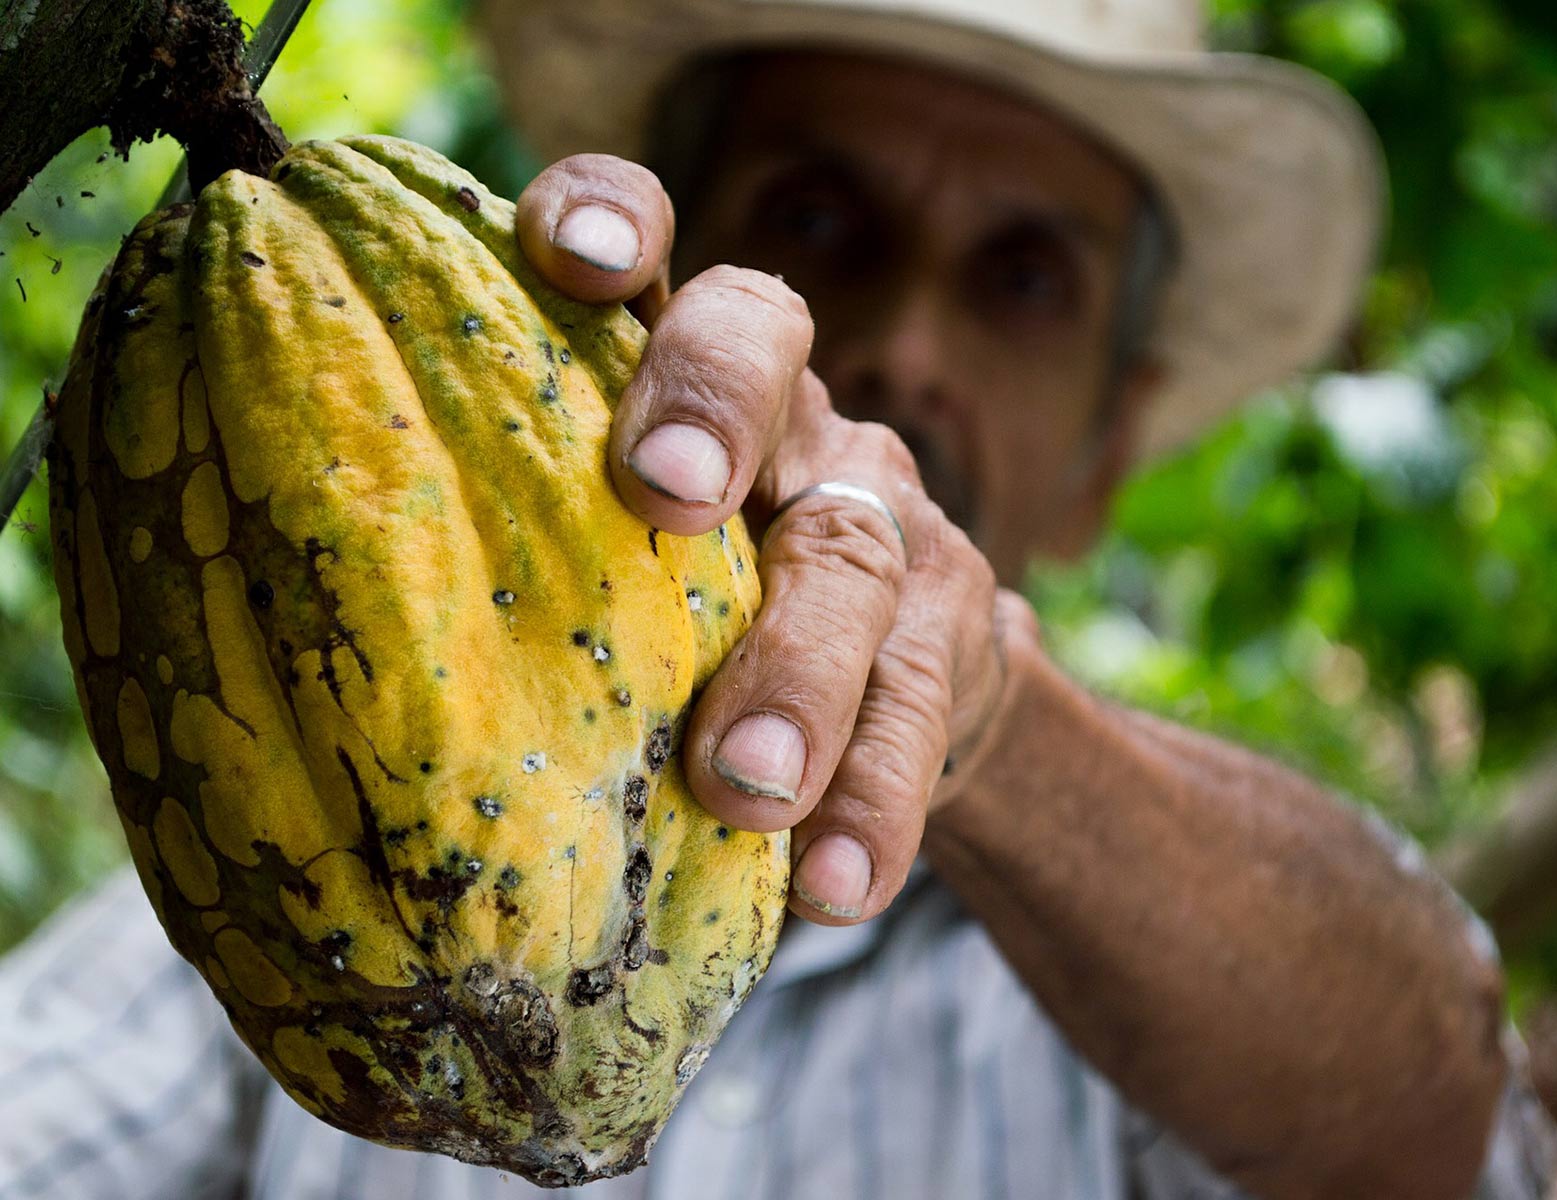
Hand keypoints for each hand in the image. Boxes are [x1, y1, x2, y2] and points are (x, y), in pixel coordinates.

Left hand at [516, 155, 1021, 923]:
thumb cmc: (686, 626)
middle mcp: (784, 418)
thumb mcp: (605, 565)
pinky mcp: (952, 635)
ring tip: (746, 786)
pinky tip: (834, 886)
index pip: (649, 246)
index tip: (567, 256)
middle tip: (664, 494)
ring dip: (800, 670)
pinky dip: (874, 802)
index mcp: (672, 378)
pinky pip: (922, 710)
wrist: (893, 697)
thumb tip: (279, 638)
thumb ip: (515, 554)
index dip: (612, 218)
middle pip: (764, 345)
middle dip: (711, 404)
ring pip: (853, 554)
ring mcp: (880, 518)